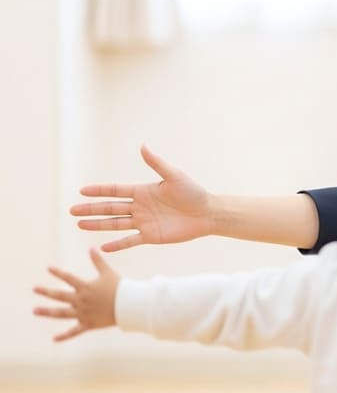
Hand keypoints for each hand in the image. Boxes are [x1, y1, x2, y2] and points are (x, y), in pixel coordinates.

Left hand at [33, 249, 121, 341]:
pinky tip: (54, 339)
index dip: (58, 273)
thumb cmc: (120, 287)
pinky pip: (74, 331)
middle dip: (46, 292)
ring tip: (35, 310)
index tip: (48, 268)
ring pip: (62, 313)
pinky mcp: (88, 324)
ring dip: (47, 312)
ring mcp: (83, 313)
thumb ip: (98, 261)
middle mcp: (81, 300)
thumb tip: (91, 247)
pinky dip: (64, 336)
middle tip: (35, 289)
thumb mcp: (108, 273)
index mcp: (86, 288)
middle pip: (60, 296)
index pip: (68, 278)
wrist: (130, 306)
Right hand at [71, 145, 213, 251]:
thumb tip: (143, 146)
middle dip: (91, 209)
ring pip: (115, 224)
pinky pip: (130, 240)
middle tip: (72, 211)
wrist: (209, 213)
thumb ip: (157, 163)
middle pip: (110, 208)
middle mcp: (140, 207)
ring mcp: (144, 222)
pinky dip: (117, 244)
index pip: (115, 191)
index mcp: (143, 191)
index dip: (99, 191)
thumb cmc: (194, 192)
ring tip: (80, 225)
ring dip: (98, 225)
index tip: (82, 191)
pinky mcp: (151, 236)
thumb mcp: (174, 176)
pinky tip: (102, 247)